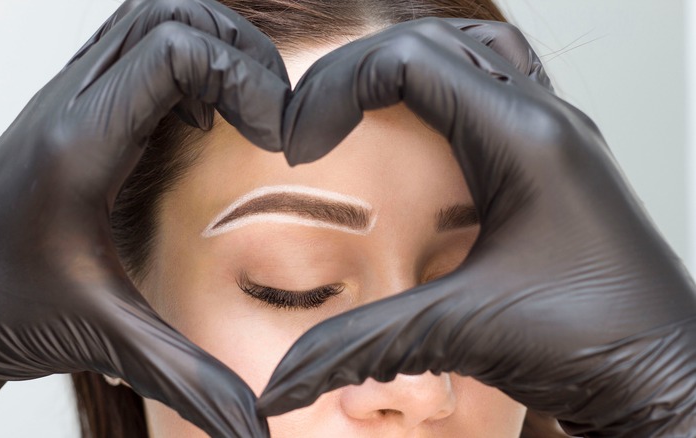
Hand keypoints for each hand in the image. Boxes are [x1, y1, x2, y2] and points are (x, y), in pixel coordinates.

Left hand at [0, 0, 289, 434]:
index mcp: (81, 147)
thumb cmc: (0, 309)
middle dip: (238, 51)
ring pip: (150, 18)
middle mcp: (72, 104)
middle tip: (270, 111)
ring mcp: (68, 97)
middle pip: (168, 15)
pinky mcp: (72, 107)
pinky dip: (186, 61)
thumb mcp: (103, 340)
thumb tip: (251, 426)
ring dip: (212, 46)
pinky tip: (201, 117)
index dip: (245, 81)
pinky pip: (135, 46)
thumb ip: (188, 378)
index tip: (277, 136)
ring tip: (243, 107)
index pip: (174, 53)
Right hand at [262, 18, 695, 435]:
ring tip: (359, 112)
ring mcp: (557, 140)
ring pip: (472, 58)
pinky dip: (445, 98)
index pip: (408, 61)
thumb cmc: (596, 345)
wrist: (669, 382)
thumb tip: (284, 378)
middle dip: (358, 75)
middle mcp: (545, 123)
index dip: (336, 89)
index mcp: (522, 139)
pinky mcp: (557, 165)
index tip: (301, 142)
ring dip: (406, 74)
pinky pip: (498, 94)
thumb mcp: (462, 332)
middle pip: (435, 43)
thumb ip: (360, 344)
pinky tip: (423, 139)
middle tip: (316, 123)